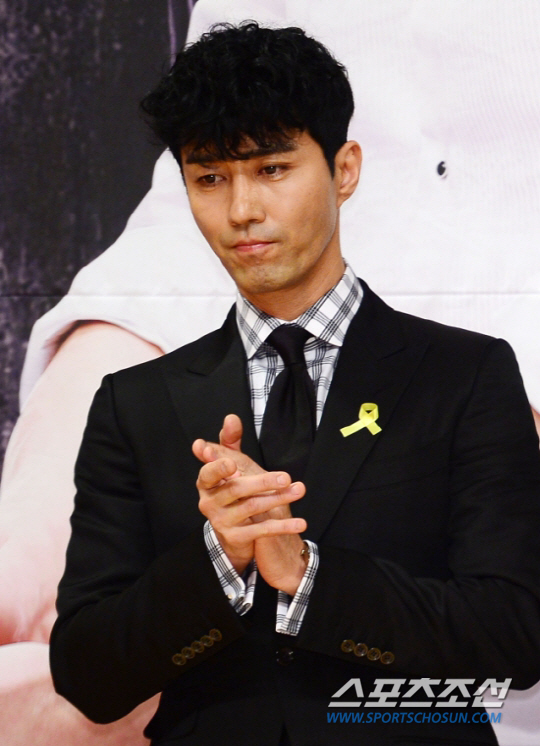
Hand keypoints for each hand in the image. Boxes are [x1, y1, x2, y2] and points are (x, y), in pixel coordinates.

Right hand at [193, 415, 305, 576]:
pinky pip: (262, 531)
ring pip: (252, 507)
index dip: (218, 468)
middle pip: (236, 489)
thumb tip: (231, 418)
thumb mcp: (231, 466)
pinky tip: (300, 523)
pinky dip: (282, 526)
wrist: (234, 533)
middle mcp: (209, 502)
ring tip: (299, 490)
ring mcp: (221, 521)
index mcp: (206, 483)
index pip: (208, 474)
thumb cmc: (233, 491)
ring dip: (278, 499)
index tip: (231, 464)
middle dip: (262, 482)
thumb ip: (230, 442)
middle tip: (285, 477)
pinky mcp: (235, 538)